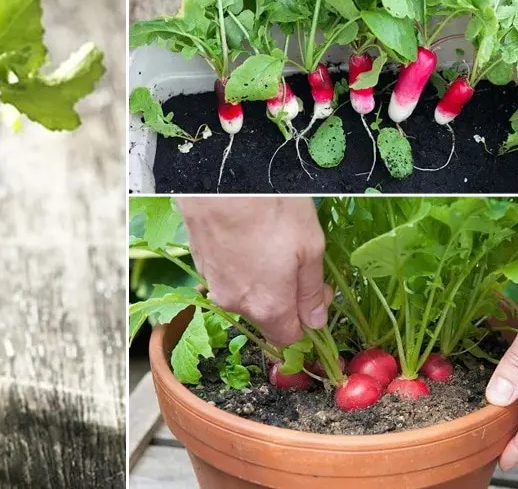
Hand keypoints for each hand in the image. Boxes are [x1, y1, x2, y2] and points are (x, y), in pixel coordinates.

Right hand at [175, 197, 328, 346]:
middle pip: (266, 315)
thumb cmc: (271, 209)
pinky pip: (227, 276)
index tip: (318, 291)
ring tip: (269, 242)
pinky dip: (240, 264)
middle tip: (297, 261)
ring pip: (245, 294)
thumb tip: (316, 322)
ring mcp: (214, 283)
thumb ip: (312, 291)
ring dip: (261, 279)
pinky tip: (247, 236)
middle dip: (284, 297)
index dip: (308, 320)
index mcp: (268, 306)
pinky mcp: (199, 263)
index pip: (289, 338)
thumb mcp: (310, 247)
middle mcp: (236, 303)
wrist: (220, 181)